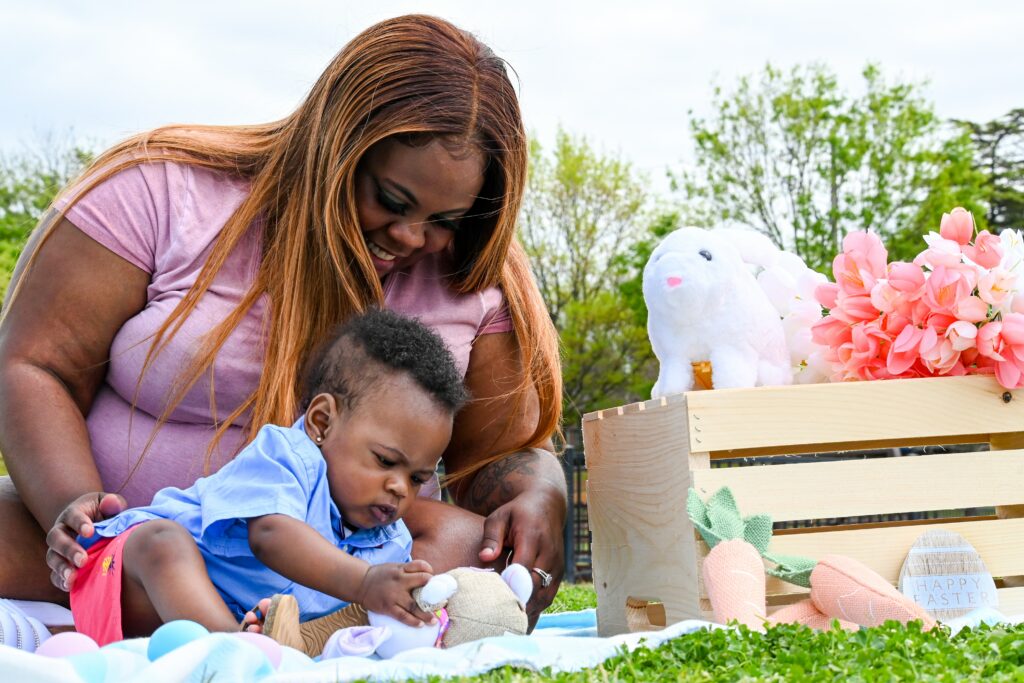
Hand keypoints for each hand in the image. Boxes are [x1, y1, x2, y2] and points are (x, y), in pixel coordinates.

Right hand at [45, 492, 126, 590]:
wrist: (96, 525)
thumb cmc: (105, 512)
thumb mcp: (110, 504)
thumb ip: (113, 503)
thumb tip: (111, 502)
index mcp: (73, 513)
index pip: (72, 516)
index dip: (80, 523)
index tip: (90, 532)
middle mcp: (61, 531)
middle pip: (56, 539)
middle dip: (68, 549)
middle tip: (83, 559)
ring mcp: (58, 549)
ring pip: (52, 558)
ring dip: (61, 568)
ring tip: (73, 576)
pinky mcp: (61, 564)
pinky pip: (55, 574)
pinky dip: (60, 581)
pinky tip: (70, 586)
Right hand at [355, 560, 436, 626]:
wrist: (361, 583)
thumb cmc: (381, 575)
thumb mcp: (395, 568)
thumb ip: (409, 572)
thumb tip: (427, 580)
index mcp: (402, 569)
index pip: (420, 566)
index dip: (429, 572)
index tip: (433, 580)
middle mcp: (400, 581)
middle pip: (421, 582)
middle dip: (433, 591)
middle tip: (440, 600)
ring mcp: (394, 595)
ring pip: (414, 605)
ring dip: (426, 614)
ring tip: (434, 620)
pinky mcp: (388, 607)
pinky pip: (403, 616)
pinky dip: (412, 621)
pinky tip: (420, 625)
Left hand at [478, 487, 565, 629]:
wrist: (546, 506)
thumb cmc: (516, 513)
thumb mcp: (498, 517)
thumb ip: (491, 536)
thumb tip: (485, 557)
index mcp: (533, 537)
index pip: (523, 568)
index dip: (510, 586)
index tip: (493, 601)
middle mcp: (549, 553)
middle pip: (535, 587)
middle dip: (517, 604)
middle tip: (496, 622)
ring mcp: (557, 565)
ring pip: (544, 596)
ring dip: (527, 611)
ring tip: (507, 627)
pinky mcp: (559, 574)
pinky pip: (548, 596)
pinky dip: (535, 609)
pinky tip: (520, 621)